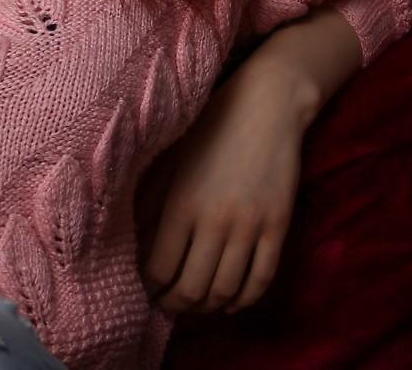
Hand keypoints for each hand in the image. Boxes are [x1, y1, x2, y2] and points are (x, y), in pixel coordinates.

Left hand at [136, 63, 308, 314]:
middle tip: (169, 306)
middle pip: (192, 289)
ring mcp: (251, 226)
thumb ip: (150, 202)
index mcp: (181, 204)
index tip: (147, 291)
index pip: (160, 269)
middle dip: (176, 305)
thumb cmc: (210, 129)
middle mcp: (215, 221)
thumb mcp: (170, 161)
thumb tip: (132, 243)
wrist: (266, 106)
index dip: (151, 289)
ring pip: (227, 290)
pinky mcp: (279, 226)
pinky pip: (262, 279)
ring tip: (197, 305)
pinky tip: (231, 301)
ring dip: (208, 306)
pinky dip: (245, 299)